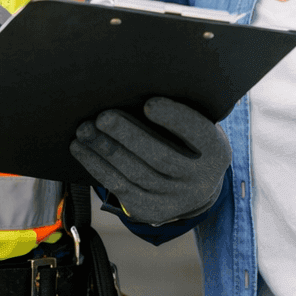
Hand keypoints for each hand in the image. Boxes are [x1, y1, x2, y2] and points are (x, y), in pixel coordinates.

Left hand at [70, 97, 230, 224]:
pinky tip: (80, 148)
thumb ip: (177, 111)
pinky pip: (120, 187)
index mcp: (215, 151)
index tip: (149, 103)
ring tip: (84, 129)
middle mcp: (199, 180)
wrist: (193, 185)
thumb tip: (134, 85)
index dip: (174, 119)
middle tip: (102, 116)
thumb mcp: (195, 125)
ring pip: (135, 174)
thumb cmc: (187, 138)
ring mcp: (174, 199)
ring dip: (104, 150)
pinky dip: (97, 167)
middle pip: (161, 157)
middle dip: (128, 135)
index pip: (197, 133)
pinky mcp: (151, 210)